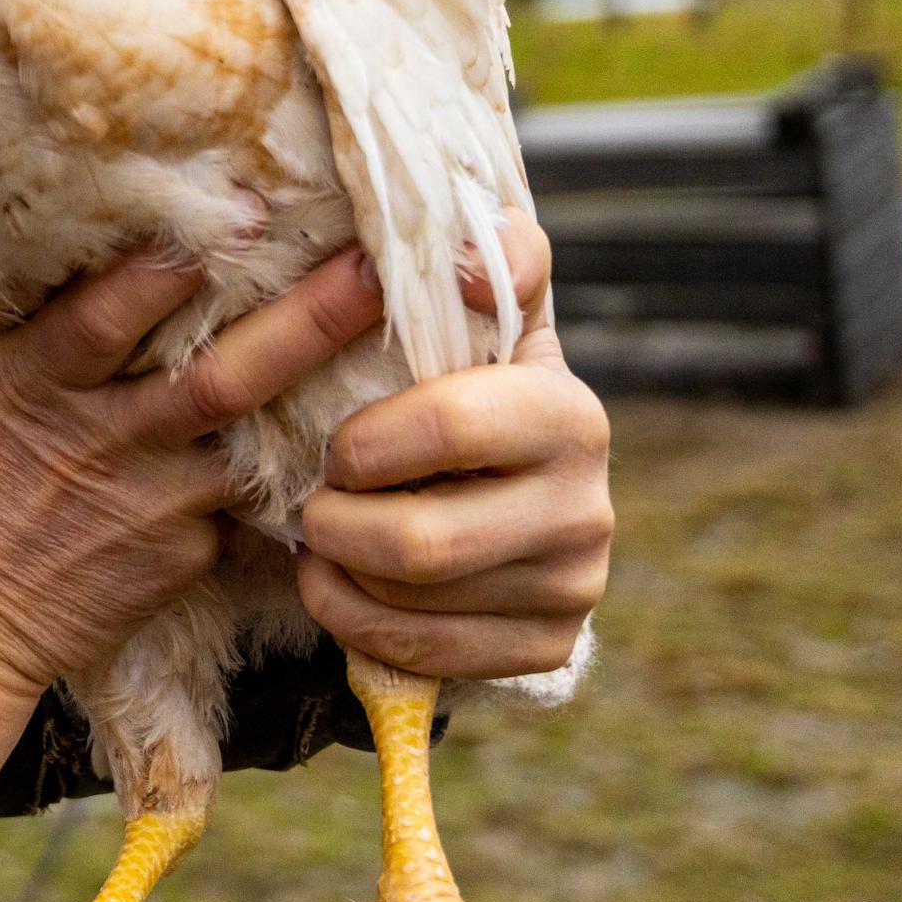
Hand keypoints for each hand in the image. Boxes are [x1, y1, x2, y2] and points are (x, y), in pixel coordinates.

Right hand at [0, 245, 386, 829]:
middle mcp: (99, 435)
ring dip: (327, 400)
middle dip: (307, 319)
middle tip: (376, 267)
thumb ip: (71, 333)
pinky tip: (347, 448)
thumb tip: (159, 252)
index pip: (110, 310)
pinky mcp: (184, 559)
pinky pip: (251, 504)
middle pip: (223, 376)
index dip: (179, 263)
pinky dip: (293, 475)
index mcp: (38, 378)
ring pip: (255, 443)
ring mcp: (148, 502)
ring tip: (400, 352)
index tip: (252, 210)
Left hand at [295, 219, 612, 681]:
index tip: (338, 445)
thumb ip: (487, 263)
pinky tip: (343, 587)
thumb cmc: (469, 390)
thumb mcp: (482, 321)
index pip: (451, 427)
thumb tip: (476, 245)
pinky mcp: (548, 648)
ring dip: (339, 575)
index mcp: (568, 413)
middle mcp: (589, 508)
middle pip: (423, 543)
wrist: (516, 492)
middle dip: (338, 525)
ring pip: (414, 605)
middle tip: (312, 504)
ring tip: (324, 540)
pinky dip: (358, 624)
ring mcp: (575, 587)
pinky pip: (425, 656)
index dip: (367, 443)